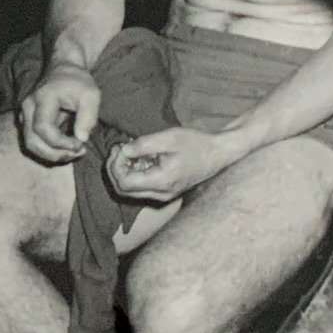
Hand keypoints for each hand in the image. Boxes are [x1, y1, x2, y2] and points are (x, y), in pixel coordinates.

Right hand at [15, 65, 102, 164]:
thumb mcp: (91, 95)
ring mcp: (25, 116)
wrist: (63, 70)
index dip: (60, 142)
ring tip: (74, 151)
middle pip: (32, 142)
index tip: (80, 144)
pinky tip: (67, 148)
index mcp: (42, 99)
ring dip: (52, 155)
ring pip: (31, 145)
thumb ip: (88, 116)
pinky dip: (50, 150)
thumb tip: (81, 139)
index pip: (43, 128)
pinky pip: (35, 142)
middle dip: (55, 154)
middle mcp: (28, 108)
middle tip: (78, 152)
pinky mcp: (28, 122)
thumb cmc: (78, 82)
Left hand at [104, 124, 238, 206]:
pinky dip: (133, 173)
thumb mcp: (170, 137)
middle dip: (115, 169)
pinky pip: (140, 188)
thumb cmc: (196, 143)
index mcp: (162, 182)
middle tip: (119, 148)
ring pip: (130, 191)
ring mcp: (162, 196)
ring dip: (123, 171)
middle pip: (123, 190)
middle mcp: (160, 194)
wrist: (217, 154)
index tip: (121, 147)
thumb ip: (144, 144)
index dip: (116, 165)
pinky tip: (139, 158)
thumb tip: (123, 150)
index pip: (124, 183)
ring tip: (128, 151)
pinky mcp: (164, 192)